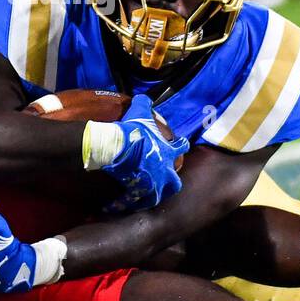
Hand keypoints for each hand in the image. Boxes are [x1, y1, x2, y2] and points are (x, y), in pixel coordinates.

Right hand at [98, 94, 189, 212]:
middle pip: (174, 182)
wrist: (117, 148)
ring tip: (146, 195)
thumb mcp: (140, 112)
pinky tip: (124, 203)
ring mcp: (152, 185)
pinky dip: (129, 203)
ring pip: (156, 196)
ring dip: (152, 195)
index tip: (182, 145)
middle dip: (171, 183)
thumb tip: (144, 97)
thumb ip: (144, 103)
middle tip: (166, 181)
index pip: (180, 149)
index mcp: (167, 153)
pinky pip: (134, 202)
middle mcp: (163, 172)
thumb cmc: (132, 130)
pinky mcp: (138, 194)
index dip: (181, 146)